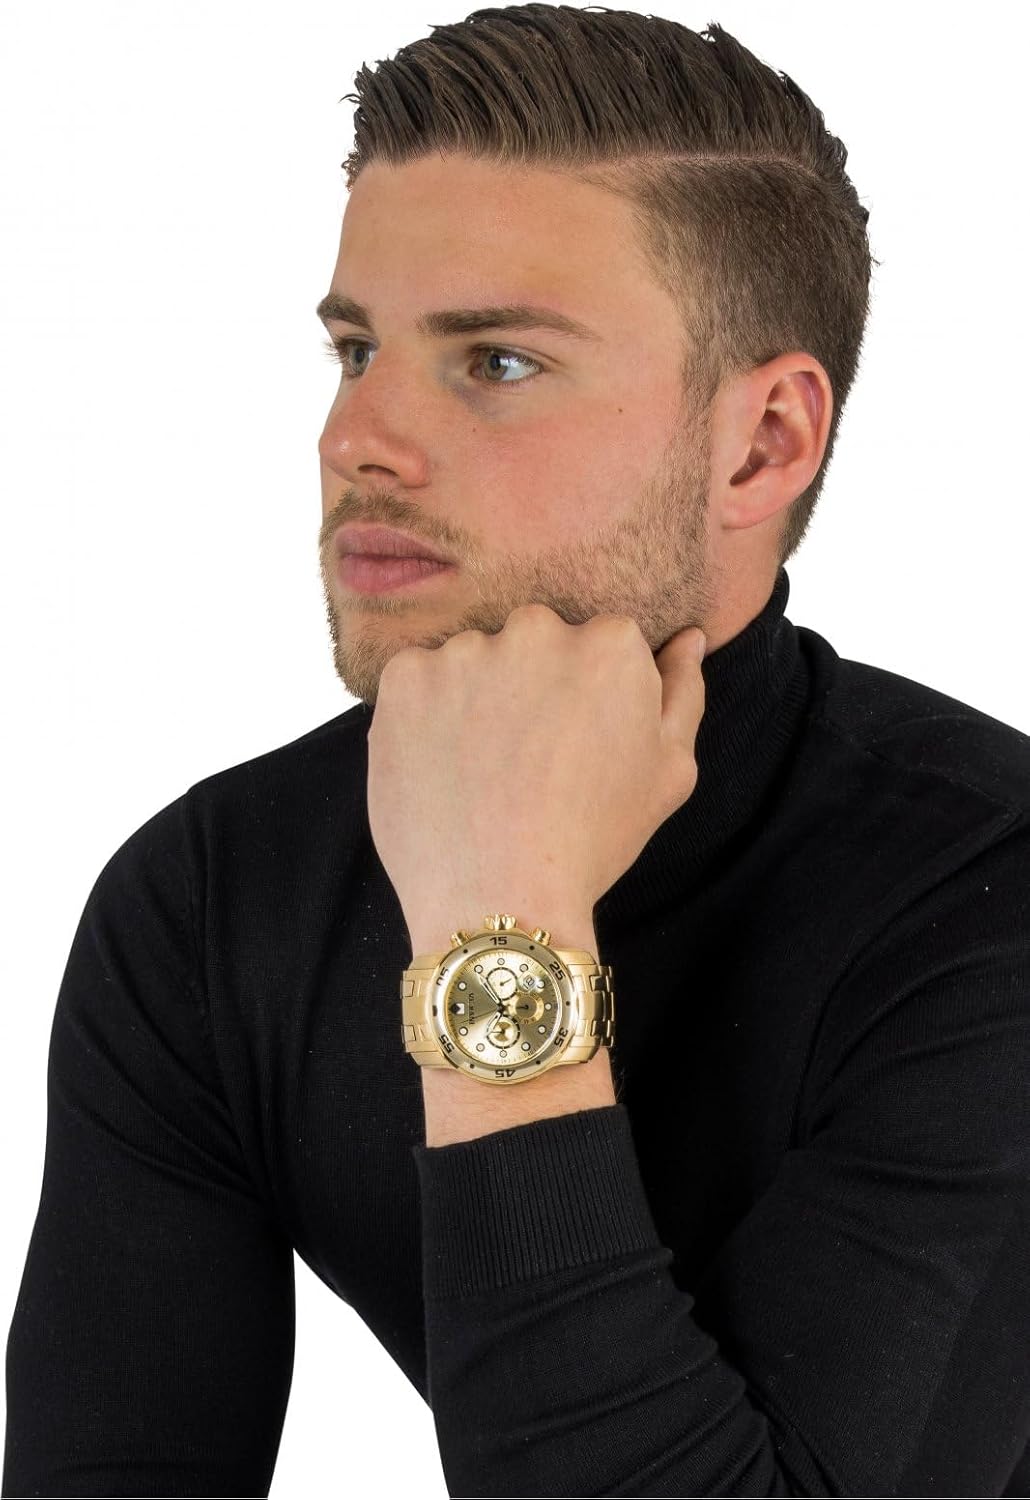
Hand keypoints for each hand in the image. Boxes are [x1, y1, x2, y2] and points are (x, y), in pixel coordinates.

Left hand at [366, 604, 706, 947]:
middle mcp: (537, 629)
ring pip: (474, 661)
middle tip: (528, 760)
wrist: (499, 898)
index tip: (579, 742)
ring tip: (482, 771)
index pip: (600, 642)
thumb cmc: (593, 840)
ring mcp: (465, 651)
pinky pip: (418, 680)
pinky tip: (444, 768)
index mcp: (610, 644)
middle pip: (535, 641)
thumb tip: (687, 637)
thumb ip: (681, 690)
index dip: (589, 696)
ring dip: (476, 699)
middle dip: (532, 685)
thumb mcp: (669, 772)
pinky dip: (426, 715)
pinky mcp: (406, 678)